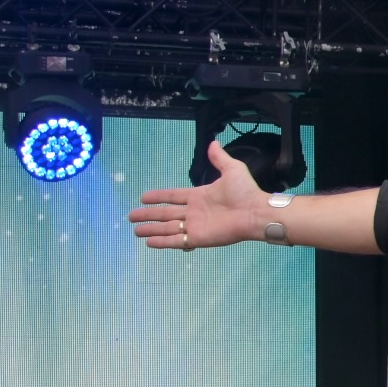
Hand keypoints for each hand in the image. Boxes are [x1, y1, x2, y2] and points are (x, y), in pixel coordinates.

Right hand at [128, 141, 262, 250]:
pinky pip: (177, 241)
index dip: (158, 197)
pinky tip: (149, 242)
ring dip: (151, 229)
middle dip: (148, 215)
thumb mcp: (232, 169)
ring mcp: (195, 226)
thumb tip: (213, 143)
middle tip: (132, 216)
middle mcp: (194, 212)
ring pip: (167, 228)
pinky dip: (162, 242)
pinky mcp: (198, 238)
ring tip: (136, 230)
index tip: (143, 197)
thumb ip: (219, 158)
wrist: (256, 212)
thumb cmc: (246, 192)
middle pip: (165, 213)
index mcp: (199, 196)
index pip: (173, 196)